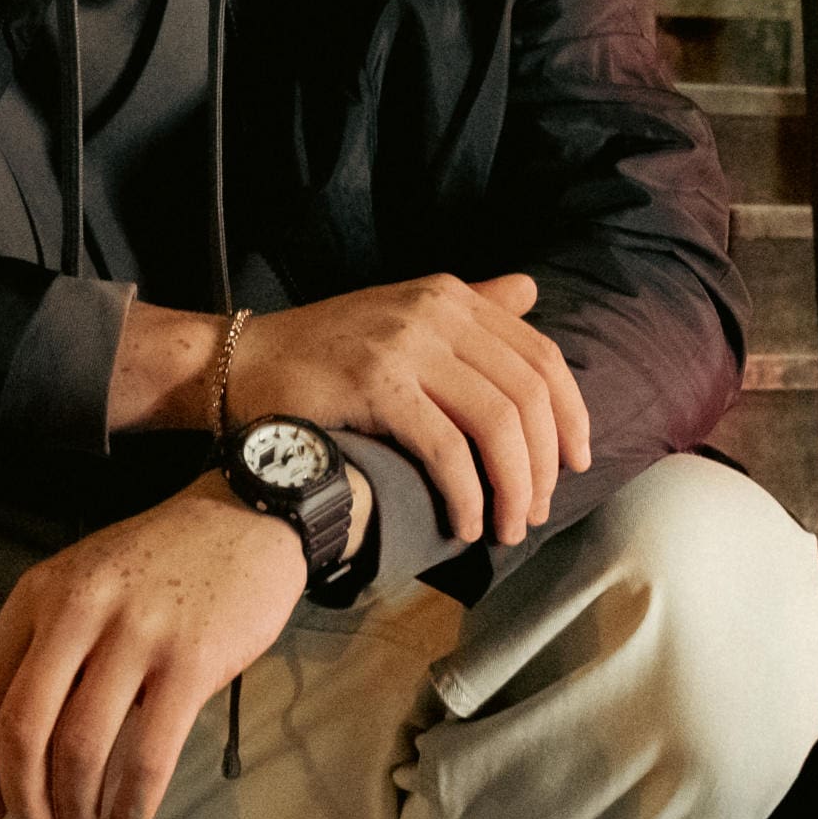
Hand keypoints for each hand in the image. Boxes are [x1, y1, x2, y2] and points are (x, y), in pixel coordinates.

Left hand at [0, 472, 305, 818]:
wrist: (247, 517)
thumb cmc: (162, 558)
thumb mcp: (86, 577)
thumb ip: (50, 640)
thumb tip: (24, 745)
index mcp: (41, 592)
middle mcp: (79, 610)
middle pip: (23, 728)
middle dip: (24, 800)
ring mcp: (135, 634)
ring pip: (80, 748)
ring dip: (76, 809)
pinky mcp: (189, 661)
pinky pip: (148, 754)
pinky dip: (133, 802)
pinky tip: (131, 818)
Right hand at [228, 272, 589, 547]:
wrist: (241, 363)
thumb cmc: (324, 351)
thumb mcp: (402, 314)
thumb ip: (469, 306)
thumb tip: (532, 291)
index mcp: (449, 294)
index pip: (540, 355)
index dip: (571, 415)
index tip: (575, 464)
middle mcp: (435, 310)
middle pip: (527, 392)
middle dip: (544, 463)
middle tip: (537, 510)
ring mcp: (405, 344)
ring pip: (497, 422)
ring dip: (513, 486)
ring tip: (505, 527)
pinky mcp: (376, 384)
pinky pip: (447, 449)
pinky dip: (465, 495)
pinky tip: (462, 524)